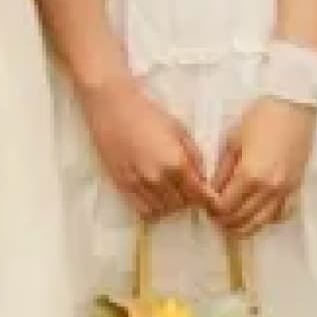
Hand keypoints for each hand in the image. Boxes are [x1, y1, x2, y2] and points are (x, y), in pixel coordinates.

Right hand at [77, 71, 210, 222]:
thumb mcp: (179, 129)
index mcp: (176, 163)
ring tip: (170, 189)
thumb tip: (203, 176)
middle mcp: (158, 179)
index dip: (205, 196)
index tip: (205, 192)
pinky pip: (143, 210)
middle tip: (187, 185)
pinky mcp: (122, 186)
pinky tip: (155, 195)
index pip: (198, 194)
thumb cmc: (147, 113)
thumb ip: (194, 155)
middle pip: (181, 204)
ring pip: (162, 210)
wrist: (111, 106)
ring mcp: (138, 184)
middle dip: (188, 198)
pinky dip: (153, 208)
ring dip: (170, 204)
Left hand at [207, 97, 316, 237]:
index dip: (210, 208)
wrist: (294, 106)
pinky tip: (254, 212)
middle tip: (213, 210)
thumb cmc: (261, 117)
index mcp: (250, 175)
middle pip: (240, 220)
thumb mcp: (233, 141)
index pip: (224, 207)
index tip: (204, 201)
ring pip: (259, 224)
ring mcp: (285, 192)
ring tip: (229, 216)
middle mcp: (269, 189)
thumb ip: (222, 172)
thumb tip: (211, 192)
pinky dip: (264, 219)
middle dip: (222, 219)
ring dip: (241, 225)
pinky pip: (279, 216)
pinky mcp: (296, 189)